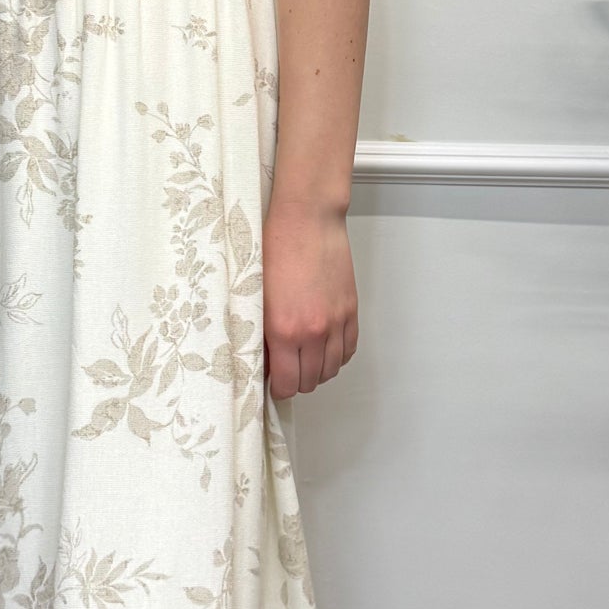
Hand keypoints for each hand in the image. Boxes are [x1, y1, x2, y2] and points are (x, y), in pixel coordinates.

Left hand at [262, 199, 358, 398]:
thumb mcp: (257, 297)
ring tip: (305, 361)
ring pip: (332, 369)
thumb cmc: (276, 248)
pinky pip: (349, 349)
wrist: (307, 220)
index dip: (279, 389)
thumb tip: (267, 359)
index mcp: (284, 330)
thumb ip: (263, 333)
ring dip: (318, 371)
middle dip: (297, 381)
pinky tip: (325, 349)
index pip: (287, 383)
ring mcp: (336, 322)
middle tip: (286, 371)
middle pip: (311, 381)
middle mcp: (313, 331)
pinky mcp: (351, 310)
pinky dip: (338, 356)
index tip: (273, 383)